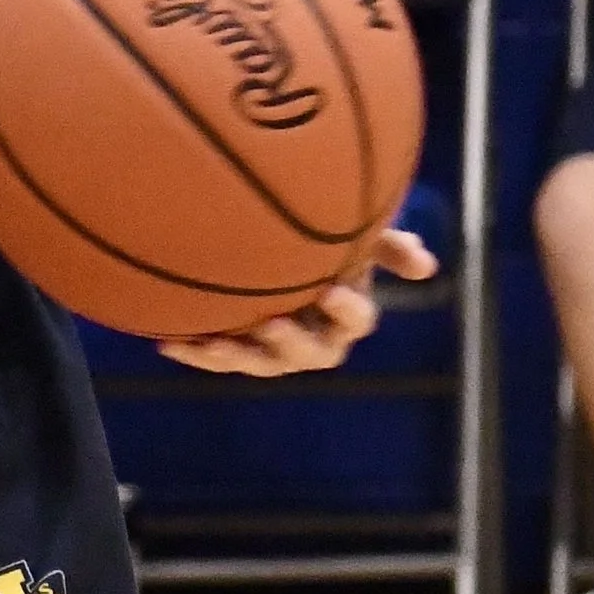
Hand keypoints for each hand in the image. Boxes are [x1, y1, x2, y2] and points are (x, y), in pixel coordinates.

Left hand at [158, 224, 437, 376]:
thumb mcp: (352, 229)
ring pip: (258, 364)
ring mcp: (270, 347)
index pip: (356, 321)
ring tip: (214, 343)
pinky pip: (214, 355)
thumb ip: (384, 241)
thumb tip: (427, 266)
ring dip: (237, 357)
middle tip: (271, 324)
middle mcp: (311, 337)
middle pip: (309, 354)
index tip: (332, 291)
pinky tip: (166, 341)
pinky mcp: (232, 346)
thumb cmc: (319, 236)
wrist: (266, 249)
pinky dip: (193, 350)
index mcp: (343, 313)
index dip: (347, 311)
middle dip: (291, 344)